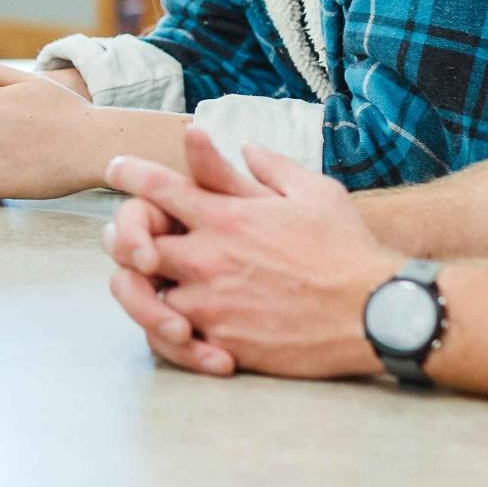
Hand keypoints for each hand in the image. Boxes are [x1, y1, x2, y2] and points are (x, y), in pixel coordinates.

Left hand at [104, 124, 394, 378]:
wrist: (373, 312)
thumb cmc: (345, 248)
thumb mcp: (312, 191)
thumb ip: (269, 166)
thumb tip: (245, 145)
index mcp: (227, 216)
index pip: (158, 186)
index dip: (129, 173)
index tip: (114, 169)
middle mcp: (209, 257)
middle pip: (133, 244)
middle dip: (123, 237)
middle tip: (128, 240)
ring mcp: (211, 303)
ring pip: (146, 295)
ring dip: (143, 287)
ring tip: (150, 286)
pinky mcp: (221, 341)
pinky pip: (172, 339)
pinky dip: (168, 331)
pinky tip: (180, 326)